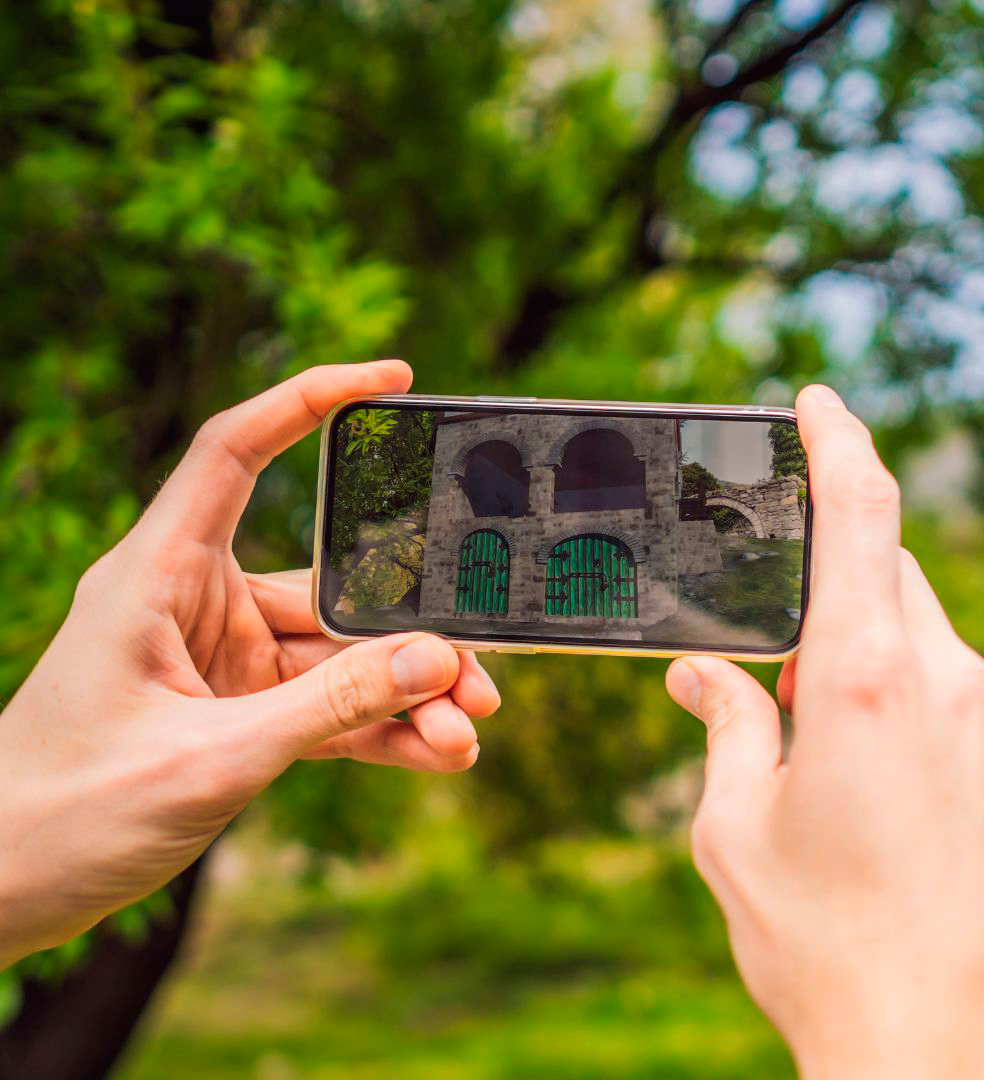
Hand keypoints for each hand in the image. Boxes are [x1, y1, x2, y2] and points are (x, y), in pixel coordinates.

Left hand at [0, 361, 499, 965]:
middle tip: (481, 678)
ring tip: (468, 736)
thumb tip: (434, 659)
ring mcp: (218, 663)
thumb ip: (329, 707)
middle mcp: (192, 604)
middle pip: (329, 587)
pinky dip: (379, 731)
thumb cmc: (65, 812)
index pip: (235, 452)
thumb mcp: (210, 759)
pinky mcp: (233, 717)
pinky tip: (438, 755)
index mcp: (156, 574)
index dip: (309, 402)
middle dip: (412, 634)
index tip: (394, 379)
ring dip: (407, 697)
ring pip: (339, 659)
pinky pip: (325, 709)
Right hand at [665, 385, 983, 1079]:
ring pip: (941, 663)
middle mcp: (961, 685)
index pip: (862, 512)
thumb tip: (705, 676)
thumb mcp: (737, 836)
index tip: (822, 403)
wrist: (950, 1056)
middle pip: (894, 589)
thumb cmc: (828, 952)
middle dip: (839, 608)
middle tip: (790, 688)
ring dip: (889, 688)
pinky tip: (910, 830)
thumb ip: (727, 728)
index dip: (839, 441)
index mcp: (870, 679)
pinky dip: (940, 742)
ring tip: (848, 795)